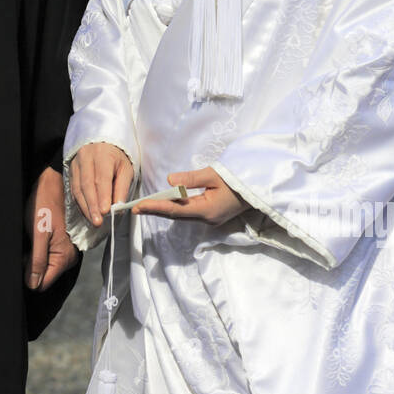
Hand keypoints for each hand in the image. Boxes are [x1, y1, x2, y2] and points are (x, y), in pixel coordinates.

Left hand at [25, 166, 79, 290]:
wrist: (55, 184)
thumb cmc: (45, 204)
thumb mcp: (38, 233)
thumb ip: (37, 260)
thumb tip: (32, 284)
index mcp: (64, 258)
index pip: (43, 284)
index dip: (28, 276)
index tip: (22, 260)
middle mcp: (69, 258)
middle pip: (44, 275)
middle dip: (31, 265)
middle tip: (27, 244)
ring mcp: (68, 250)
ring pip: (45, 265)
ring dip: (34, 256)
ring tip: (32, 238)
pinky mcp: (64, 244)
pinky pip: (49, 255)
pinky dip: (39, 249)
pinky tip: (37, 236)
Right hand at [69, 142, 134, 227]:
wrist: (102, 143)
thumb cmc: (117, 157)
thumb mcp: (126, 169)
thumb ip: (122, 187)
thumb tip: (118, 207)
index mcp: (102, 154)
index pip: (101, 177)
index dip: (103, 195)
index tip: (105, 211)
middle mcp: (86, 157)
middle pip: (87, 184)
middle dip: (92, 205)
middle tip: (97, 221)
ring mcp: (76, 163)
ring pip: (78, 188)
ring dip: (85, 207)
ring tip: (92, 220)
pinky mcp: (70, 170)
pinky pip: (73, 189)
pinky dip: (80, 203)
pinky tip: (86, 212)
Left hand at [132, 167, 247, 225]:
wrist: (258, 188)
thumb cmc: (238, 179)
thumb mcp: (214, 174)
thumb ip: (191, 179)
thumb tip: (169, 181)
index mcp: (207, 211)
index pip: (175, 210)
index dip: (155, 207)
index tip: (138, 206)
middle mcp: (207, 219)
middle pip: (176, 215)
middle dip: (155, 210)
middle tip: (135, 207)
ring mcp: (210, 219)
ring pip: (182, 215)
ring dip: (164, 209)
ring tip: (145, 205)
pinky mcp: (213, 215)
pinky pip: (190, 212)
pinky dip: (176, 208)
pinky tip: (166, 203)